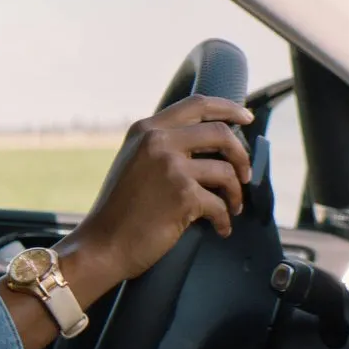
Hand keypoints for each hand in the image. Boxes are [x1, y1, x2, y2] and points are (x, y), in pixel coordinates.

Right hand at [59, 95, 254, 298]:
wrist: (103, 244)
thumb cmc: (120, 210)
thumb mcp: (134, 162)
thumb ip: (161, 146)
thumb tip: (210, 143)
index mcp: (146, 130)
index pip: (197, 105)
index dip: (229, 109)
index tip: (246, 118)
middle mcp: (157, 142)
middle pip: (221, 133)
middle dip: (241, 155)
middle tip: (245, 174)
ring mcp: (171, 167)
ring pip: (226, 171)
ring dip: (236, 192)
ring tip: (232, 207)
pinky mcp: (183, 195)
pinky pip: (220, 204)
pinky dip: (224, 219)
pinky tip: (220, 228)